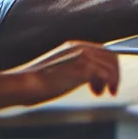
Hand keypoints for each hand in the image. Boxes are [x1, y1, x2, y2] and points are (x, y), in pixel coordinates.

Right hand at [0, 40, 120, 114]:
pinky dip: (108, 83)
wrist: (23, 84)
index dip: (107, 66)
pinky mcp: (83, 68)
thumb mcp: (57, 69)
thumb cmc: (34, 82)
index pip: (101, 51)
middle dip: (114, 73)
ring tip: (107, 92)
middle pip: (110, 56)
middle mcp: (80, 48)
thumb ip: (72, 69)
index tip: (106, 81)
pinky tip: (98, 92)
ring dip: (113, 80)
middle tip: (112, 88)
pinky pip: (106, 74)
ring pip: (111, 64)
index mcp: (73, 46)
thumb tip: (83, 77)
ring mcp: (82, 57)